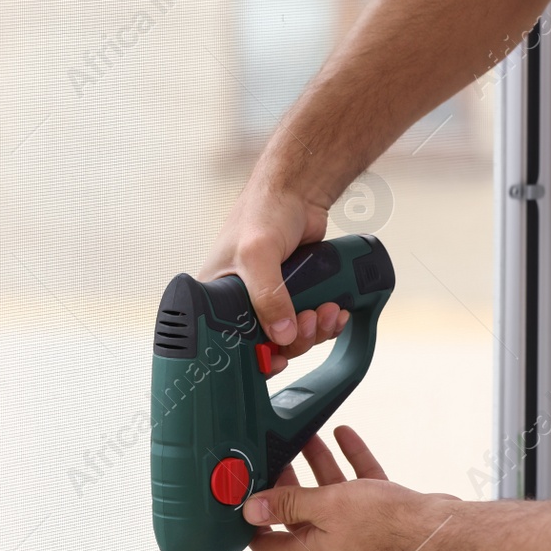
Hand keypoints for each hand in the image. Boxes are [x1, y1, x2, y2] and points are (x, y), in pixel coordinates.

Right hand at [200, 179, 348, 374]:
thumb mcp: (257, 253)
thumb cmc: (262, 211)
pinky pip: (310, 323)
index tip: (275, 359)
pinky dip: (326, 322)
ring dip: (316, 331)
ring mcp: (270, 300)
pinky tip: (335, 310)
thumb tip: (282, 334)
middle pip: (267, 344)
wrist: (298, 192)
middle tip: (308, 321)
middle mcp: (241, 302)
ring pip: (293, 337)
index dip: (253, 357)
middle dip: (295, 340)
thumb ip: (268, 295)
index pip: (228, 342)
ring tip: (326, 310)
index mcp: (215, 296)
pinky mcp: (295, 296)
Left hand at [242, 426, 462, 550]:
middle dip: (285, 484)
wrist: (438, 531)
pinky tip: (344, 435)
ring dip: (318, 464)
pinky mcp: (380, 513)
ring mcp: (357, 529)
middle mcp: (332, 544)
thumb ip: (289, 503)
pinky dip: (350, 460)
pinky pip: (358, 484)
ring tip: (306, 437)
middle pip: (297, 514)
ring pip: (329, 494)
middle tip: (274, 456)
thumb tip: (252, 508)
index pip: (268, 547)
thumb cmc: (388, 527)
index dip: (251, 526)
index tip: (242, 499)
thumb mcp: (327, 507)